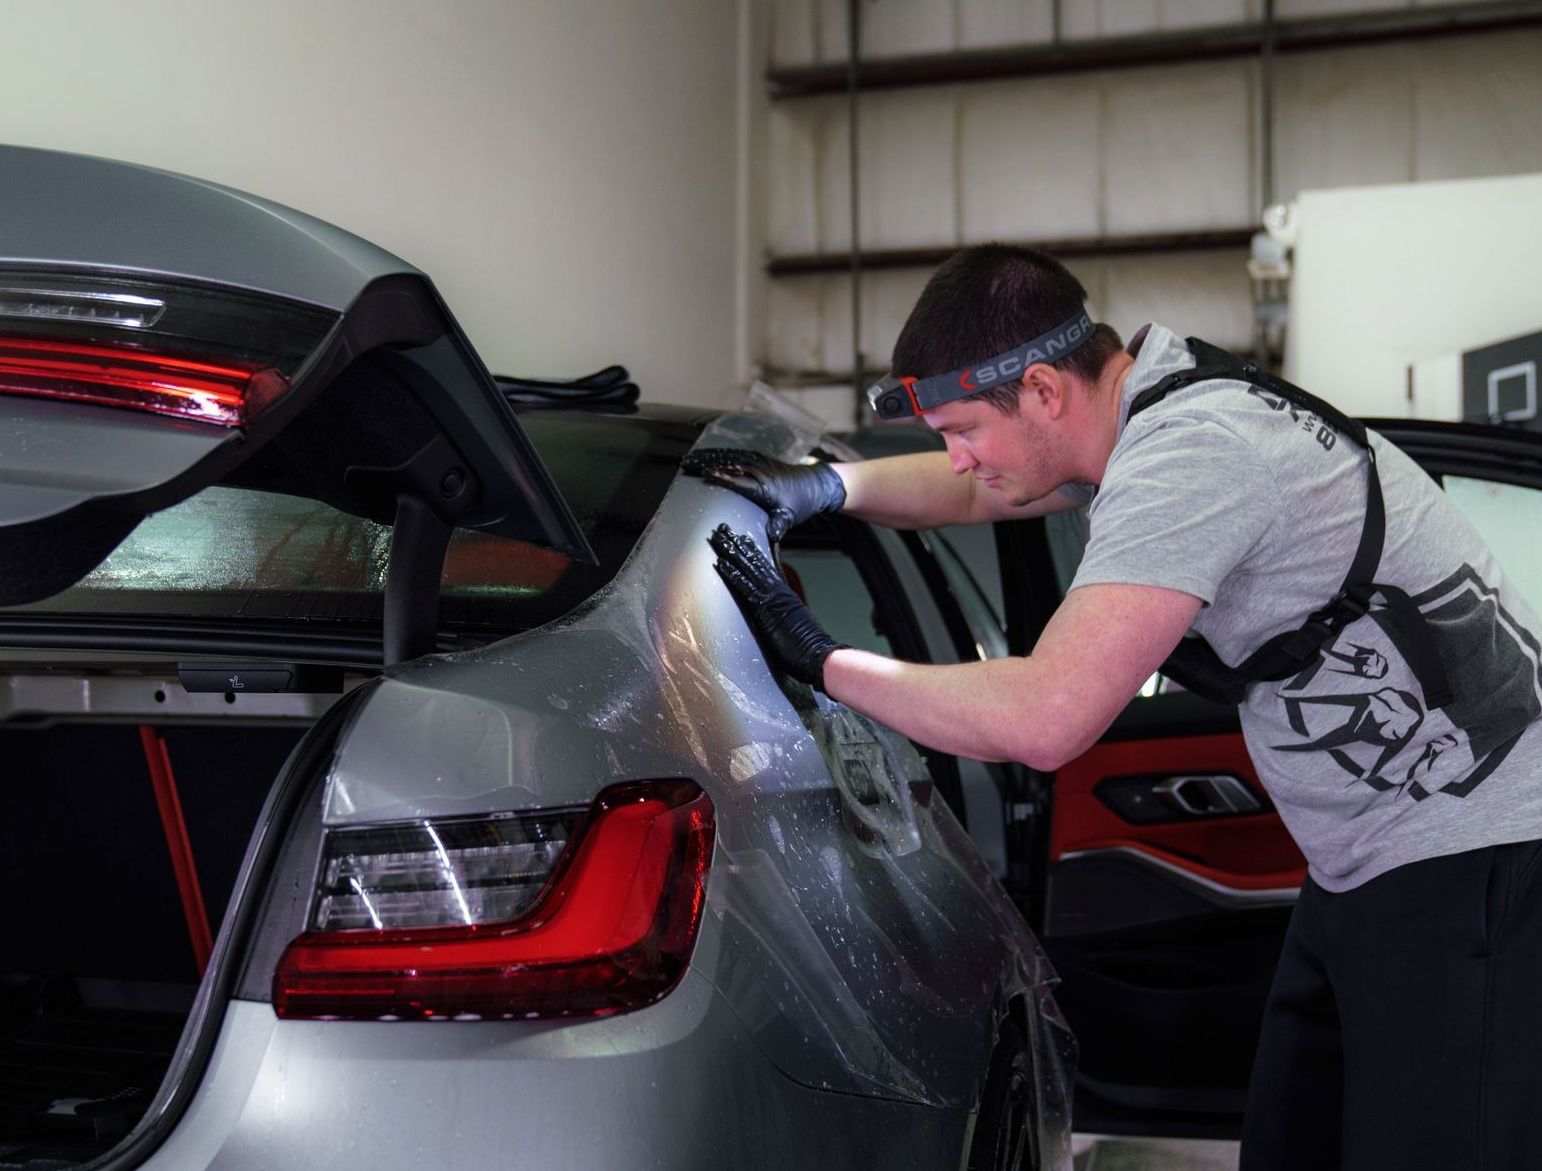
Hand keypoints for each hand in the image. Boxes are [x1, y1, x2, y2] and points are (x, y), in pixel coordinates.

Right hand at [682, 448, 845, 541]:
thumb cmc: (801, 503)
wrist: (815, 484)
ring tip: (690, 458)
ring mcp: (760, 462)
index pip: (739, 481)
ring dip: (709, 456)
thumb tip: (772, 534)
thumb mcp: (791, 517)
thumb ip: (779, 524)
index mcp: (765, 486)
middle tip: (686, 464)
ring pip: (730, 456)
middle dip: (707, 463)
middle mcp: (760, 471)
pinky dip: (721, 452)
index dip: (722, 477)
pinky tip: (708, 454)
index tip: (704, 475)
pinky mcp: (760, 458)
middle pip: (729, 464)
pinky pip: (738, 453)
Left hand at [709, 524, 843, 689]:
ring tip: (718, 537)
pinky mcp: (764, 607)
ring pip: (747, 567)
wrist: (817, 652)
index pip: (763, 565)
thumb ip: (782, 613)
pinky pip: (745, 587)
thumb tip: (775, 613)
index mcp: (782, 592)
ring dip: (730, 551)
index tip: (739, 537)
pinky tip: (720, 563)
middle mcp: (776, 588)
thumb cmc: (807, 645)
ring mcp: (770, 595)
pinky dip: (732, 574)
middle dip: (736, 543)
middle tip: (722, 528)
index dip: (750, 550)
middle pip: (753, 560)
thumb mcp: (794, 624)